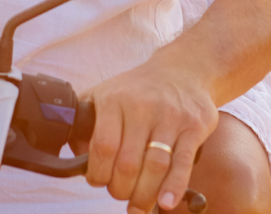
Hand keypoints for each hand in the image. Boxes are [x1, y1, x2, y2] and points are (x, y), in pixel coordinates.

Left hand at [83, 56, 218, 213]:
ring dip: (144, 194)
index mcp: (115, 100)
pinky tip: (167, 202)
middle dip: (120, 189)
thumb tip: (76, 159)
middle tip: (120, 193)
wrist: (183, 70)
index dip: (98, 173)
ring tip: (138, 205)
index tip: (98, 181)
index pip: (103, 146)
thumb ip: (86, 123)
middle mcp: (142, 107)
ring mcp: (169, 116)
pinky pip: (183, 162)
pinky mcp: (193, 126)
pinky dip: (174, 186)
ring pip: (155, 166)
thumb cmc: (139, 89)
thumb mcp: (106, 94)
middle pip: (128, 163)